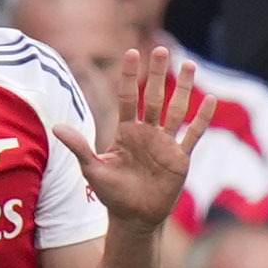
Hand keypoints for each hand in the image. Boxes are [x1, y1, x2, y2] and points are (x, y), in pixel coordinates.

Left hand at [53, 47, 215, 229]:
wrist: (133, 218)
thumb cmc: (111, 194)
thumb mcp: (93, 169)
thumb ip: (79, 147)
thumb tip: (57, 127)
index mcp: (126, 131)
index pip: (128, 97)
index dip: (129, 76)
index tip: (131, 53)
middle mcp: (147, 132)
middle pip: (154, 97)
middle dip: (156, 74)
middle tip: (160, 49)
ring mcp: (165, 144)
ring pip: (176, 110)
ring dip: (182, 89)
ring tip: (188, 65)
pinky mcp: (180, 158)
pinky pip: (193, 135)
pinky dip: (202, 119)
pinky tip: (210, 100)